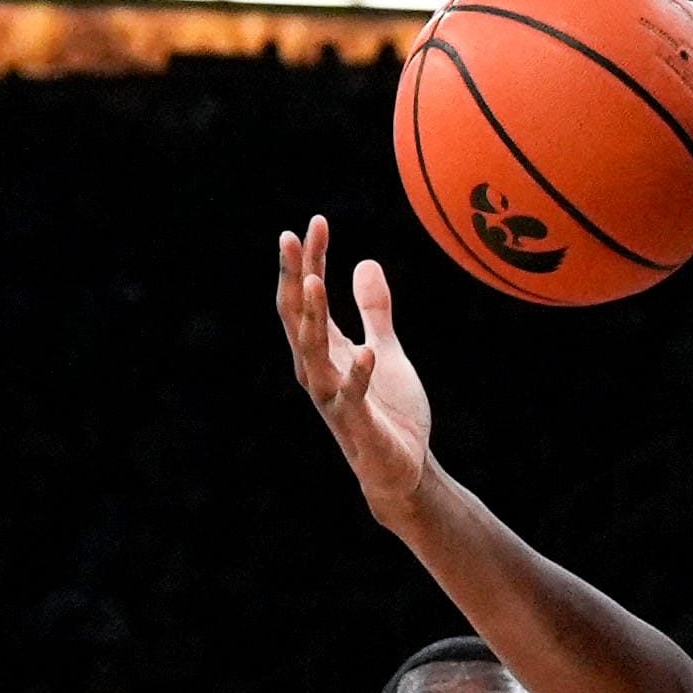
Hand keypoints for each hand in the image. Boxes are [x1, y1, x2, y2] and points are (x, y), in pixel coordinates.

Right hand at [278, 216, 433, 518]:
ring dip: (312, 318)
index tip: (315, 222)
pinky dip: (358, 375)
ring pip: (313, 353)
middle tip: (291, 236)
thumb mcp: (387, 349)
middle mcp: (319, 370)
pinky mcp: (357, 424)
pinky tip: (366, 351)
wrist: (401, 469)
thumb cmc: (389, 411)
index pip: (308, 297)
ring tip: (313, 282)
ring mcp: (334, 398)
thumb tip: (366, 262)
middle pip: (298, 316)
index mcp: (324, 350)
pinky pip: (353, 396)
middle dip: (294, 276)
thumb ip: (374, 310)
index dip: (310, 260)